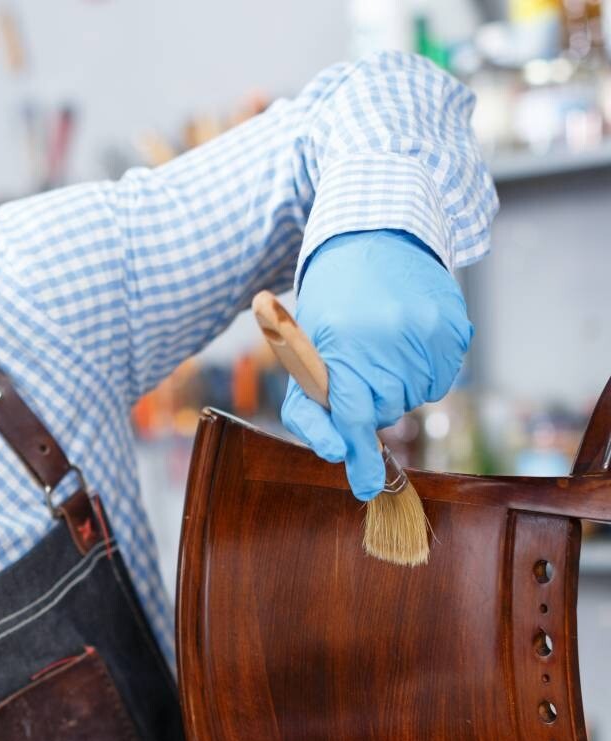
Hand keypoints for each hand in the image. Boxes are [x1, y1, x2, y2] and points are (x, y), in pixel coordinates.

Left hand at [281, 229, 473, 499]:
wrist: (377, 233)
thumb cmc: (332, 300)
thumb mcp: (304, 348)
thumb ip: (310, 405)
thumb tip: (337, 452)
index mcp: (344, 343)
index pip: (352, 415)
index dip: (358, 456)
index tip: (365, 489)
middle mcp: (390, 338)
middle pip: (385, 411)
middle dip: (370, 401)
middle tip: (360, 365)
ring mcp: (427, 332)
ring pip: (414, 398)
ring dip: (398, 385)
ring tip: (384, 345)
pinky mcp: (454, 329)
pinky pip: (440, 381)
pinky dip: (423, 372)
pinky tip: (409, 341)